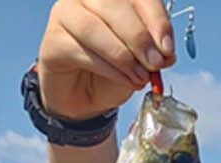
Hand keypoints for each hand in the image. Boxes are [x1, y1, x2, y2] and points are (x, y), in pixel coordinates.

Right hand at [37, 0, 176, 120]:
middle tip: (155, 63)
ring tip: (141, 77)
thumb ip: (154, 49)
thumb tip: (166, 52)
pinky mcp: (52, 41)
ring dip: (122, 55)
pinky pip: (82, 51)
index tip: (167, 48)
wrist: (85, 95)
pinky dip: (109, 69)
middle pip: (113, 5)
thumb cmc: (113, 69)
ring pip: (93, 28)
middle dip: (139, 37)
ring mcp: (65, 15)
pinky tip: (126, 80)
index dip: (156, 19)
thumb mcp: (141, 59)